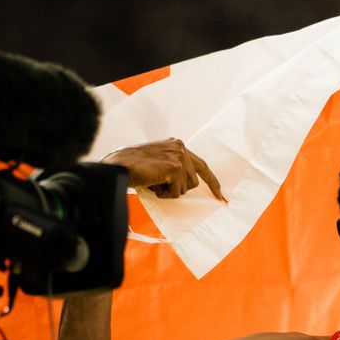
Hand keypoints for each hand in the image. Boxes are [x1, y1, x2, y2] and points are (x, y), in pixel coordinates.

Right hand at [101, 139, 225, 201]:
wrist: (118, 166)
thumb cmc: (132, 166)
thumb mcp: (157, 161)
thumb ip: (172, 166)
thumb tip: (186, 185)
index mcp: (176, 144)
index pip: (200, 164)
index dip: (211, 181)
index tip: (220, 195)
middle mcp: (180, 147)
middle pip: (193, 182)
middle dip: (176, 188)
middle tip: (156, 182)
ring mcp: (179, 156)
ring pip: (184, 188)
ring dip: (168, 190)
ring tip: (152, 180)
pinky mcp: (175, 168)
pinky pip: (175, 192)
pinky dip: (162, 193)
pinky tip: (151, 183)